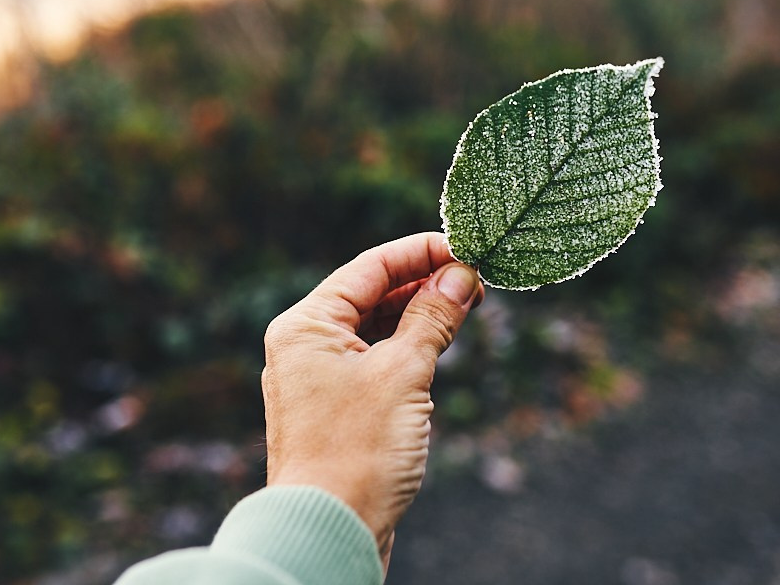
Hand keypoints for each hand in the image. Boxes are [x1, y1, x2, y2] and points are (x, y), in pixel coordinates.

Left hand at [262, 232, 481, 570]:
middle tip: (476, 279)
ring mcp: (317, 378)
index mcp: (306, 326)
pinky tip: (440, 343)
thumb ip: (432, 317)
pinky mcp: (334, 408)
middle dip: (423, 284)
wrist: (329, 532)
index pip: (369, 268)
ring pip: (374, 330)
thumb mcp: (404, 373)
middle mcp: (304, 345)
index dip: (420, 252)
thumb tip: (459, 275)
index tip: (465, 246)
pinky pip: (373, 362)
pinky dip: (407, 349)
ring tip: (466, 305)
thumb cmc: (358, 451)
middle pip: (370, 296)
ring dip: (418, 316)